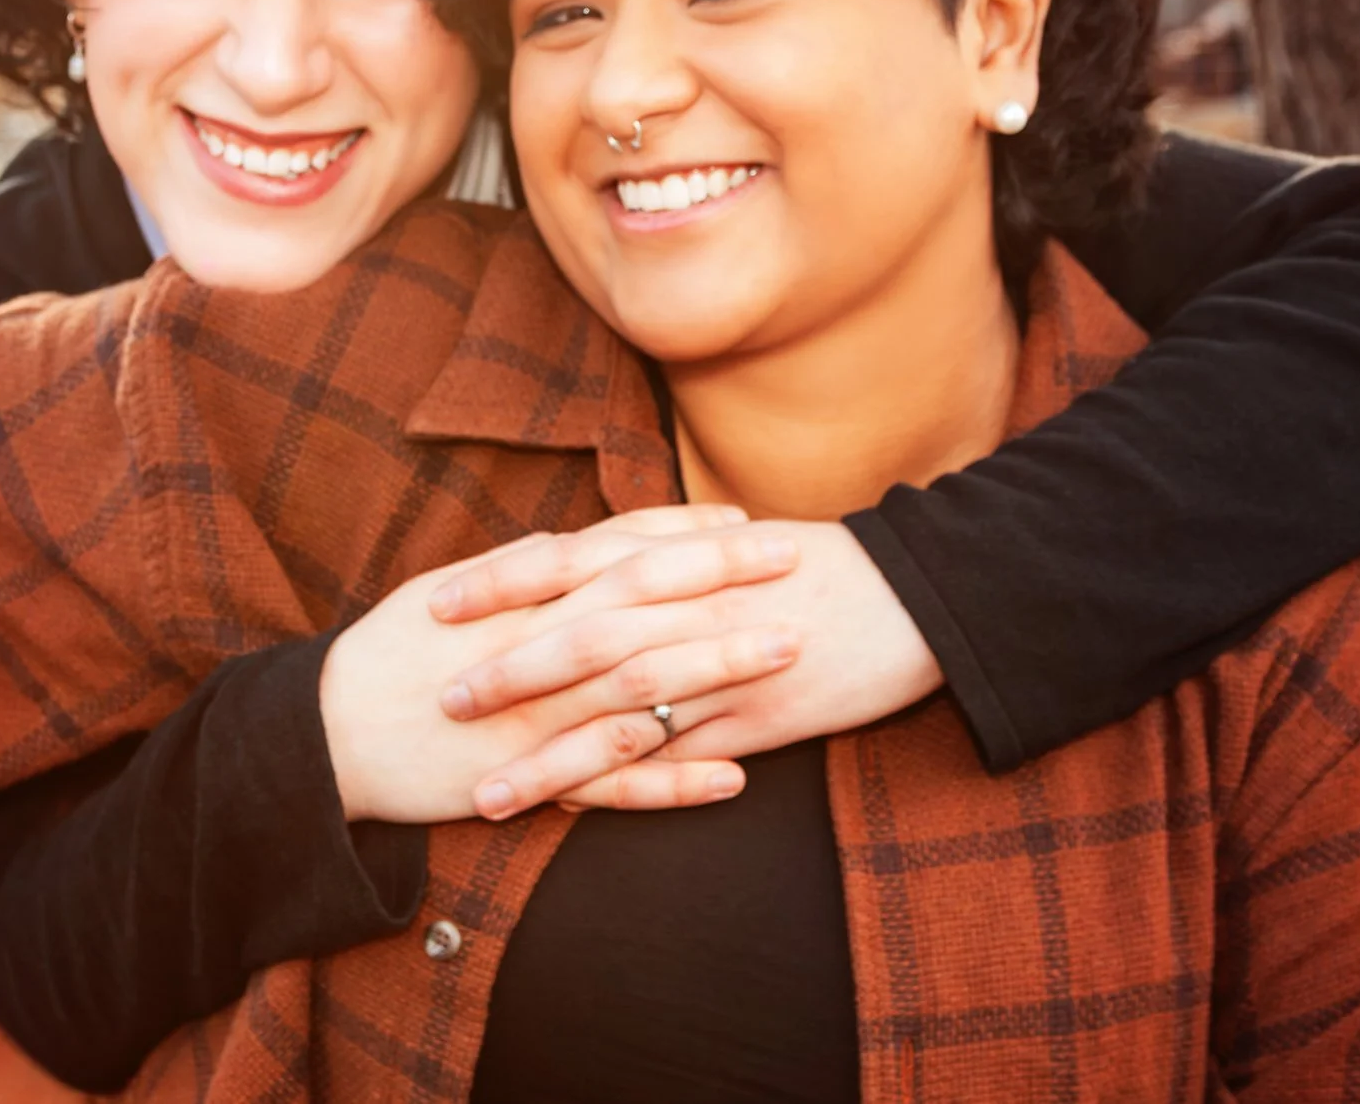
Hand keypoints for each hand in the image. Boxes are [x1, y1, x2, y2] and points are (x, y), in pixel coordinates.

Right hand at [320, 506, 805, 822]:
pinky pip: (615, 785)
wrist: (330, 737)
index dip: (688, 535)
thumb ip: (514, 570)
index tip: (750, 520)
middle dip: (726, 583)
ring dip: (719, 669)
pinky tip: (735, 777)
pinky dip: (675, 782)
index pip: (620, 552)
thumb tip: (568, 541)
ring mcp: (541, 718)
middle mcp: (540, 649)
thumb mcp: (446, 592)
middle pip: (647, 606)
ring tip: (787, 651)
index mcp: (522, 598)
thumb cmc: (388, 655)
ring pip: (644, 687)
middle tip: (797, 563)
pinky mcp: (533, 781)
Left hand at [432, 517, 941, 813]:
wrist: (925, 592)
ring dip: (547, 756)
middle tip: (440, 701)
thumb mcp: (739, 544)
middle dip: (505, 673)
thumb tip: (604, 557)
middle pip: (578, 638)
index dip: (498, 584)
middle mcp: (689, 606)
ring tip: (487, 792)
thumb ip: (668, 553)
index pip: (568, 561)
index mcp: (678, 555)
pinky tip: (579, 815)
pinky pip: (678, 758)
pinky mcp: (760, 719)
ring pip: (617, 712)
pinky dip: (625, 787)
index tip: (434, 604)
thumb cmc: (830, 563)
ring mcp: (724, 664)